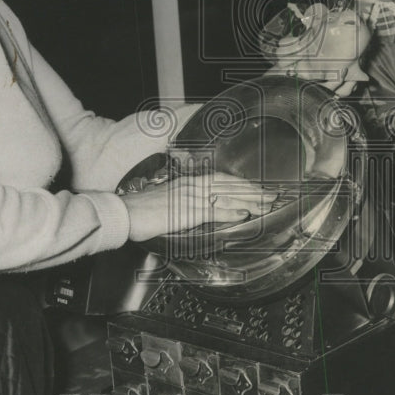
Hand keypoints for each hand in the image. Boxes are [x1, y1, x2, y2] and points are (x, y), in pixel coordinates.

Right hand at [120, 172, 277, 241]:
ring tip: (266, 204)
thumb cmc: (139, 210)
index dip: (239, 183)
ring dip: (248, 201)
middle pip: (228, 186)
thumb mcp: (166, 203)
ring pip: (226, 198)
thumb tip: (196, 210)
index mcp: (186, 182)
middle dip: (251, 190)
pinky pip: (213, 211)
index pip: (219, 179)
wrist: (124, 213)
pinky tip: (244, 215)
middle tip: (271, 194)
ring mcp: (189, 198)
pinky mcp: (186, 212)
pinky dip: (231, 213)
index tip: (255, 188)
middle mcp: (190, 186)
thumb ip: (183, 204)